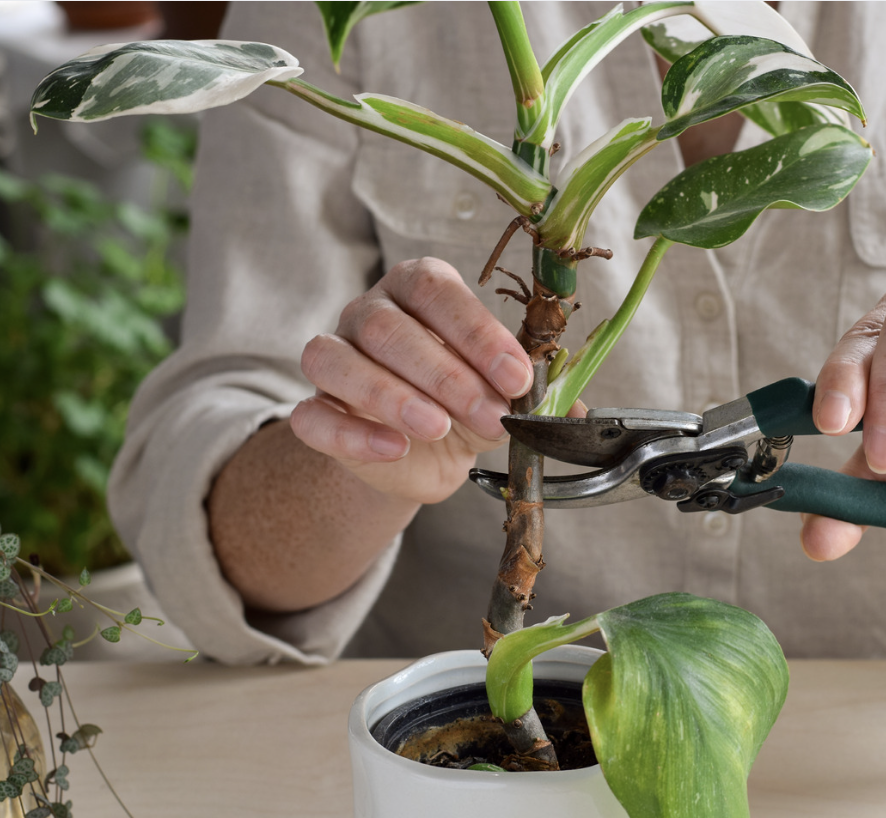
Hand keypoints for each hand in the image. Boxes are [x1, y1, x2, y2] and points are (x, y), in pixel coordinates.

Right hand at [290, 257, 533, 505]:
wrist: (424, 457)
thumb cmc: (463, 403)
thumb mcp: (502, 392)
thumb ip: (533, 392)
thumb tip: (573, 409)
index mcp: (418, 290)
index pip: (437, 292)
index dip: (477, 333)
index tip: (516, 378)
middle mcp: (369, 313)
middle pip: (389, 328)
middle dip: (446, 374)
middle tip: (490, 415)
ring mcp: (334, 359)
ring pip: (337, 360)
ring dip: (392, 396)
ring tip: (438, 428)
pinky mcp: (315, 410)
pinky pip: (312, 416)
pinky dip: (353, 432)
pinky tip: (393, 448)